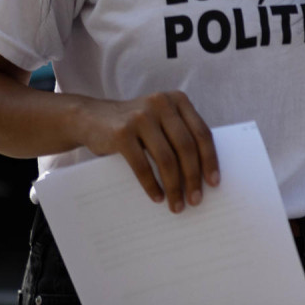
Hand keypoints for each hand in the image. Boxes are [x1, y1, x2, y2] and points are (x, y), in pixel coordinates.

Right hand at [72, 91, 218, 212]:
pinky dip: (152, 185)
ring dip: (174, 186)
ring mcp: (141, 116)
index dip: (210, 160)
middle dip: (193, 177)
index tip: (214, 183)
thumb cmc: (135, 126)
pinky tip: (157, 198)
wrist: (90, 118)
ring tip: (177, 205)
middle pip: (187, 147)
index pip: (202, 133)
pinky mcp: (121, 132)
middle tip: (196, 200)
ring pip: (166, 158)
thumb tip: (204, 174)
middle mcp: (162, 104)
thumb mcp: (161, 120)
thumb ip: (180, 134)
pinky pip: (142, 165)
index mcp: (178, 100)